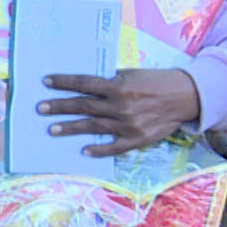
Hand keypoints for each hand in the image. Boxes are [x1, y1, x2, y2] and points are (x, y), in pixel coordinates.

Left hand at [37, 69, 202, 156]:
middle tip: (41, 108)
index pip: (84, 83)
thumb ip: (110, 81)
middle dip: (60, 107)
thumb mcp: (132, 74)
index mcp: (118, 85)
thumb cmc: (156, 81)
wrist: (185, 97)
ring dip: (71, 128)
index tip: (45, 82)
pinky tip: (84, 151)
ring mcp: (128, 124)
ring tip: (51, 130)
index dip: (64, 82)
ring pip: (93, 127)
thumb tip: (85, 85)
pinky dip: (99, 150)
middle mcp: (120, 105)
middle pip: (84, 106)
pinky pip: (114, 147)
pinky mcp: (137, 139)